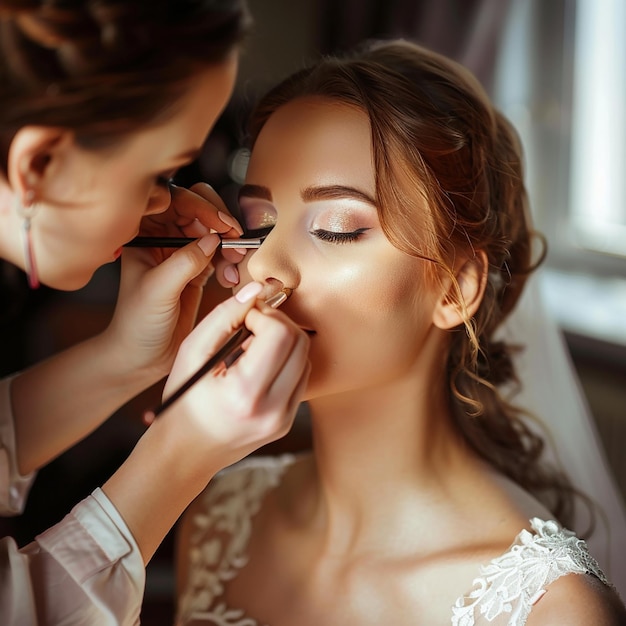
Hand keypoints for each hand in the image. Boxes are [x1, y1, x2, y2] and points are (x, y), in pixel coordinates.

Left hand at [101, 183, 245, 384]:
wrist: (143, 357)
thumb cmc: (137, 324)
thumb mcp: (158, 290)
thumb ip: (184, 262)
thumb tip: (212, 239)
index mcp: (144, 233)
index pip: (174, 203)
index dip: (200, 206)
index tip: (220, 224)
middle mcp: (163, 238)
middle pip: (198, 210)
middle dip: (220, 222)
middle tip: (235, 237)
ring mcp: (182, 253)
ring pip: (213, 231)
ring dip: (229, 243)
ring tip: (235, 260)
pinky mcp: (199, 270)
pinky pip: (221, 254)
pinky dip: (231, 261)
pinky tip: (230, 276)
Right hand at [153, 282, 310, 472]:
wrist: (185, 453)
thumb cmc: (182, 401)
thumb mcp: (191, 352)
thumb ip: (224, 316)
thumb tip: (255, 290)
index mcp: (246, 394)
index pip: (280, 333)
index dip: (264, 314)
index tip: (244, 316)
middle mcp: (273, 410)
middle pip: (300, 342)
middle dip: (278, 322)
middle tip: (251, 325)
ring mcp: (284, 418)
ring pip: (305, 357)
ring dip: (283, 341)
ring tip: (251, 346)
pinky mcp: (288, 421)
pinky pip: (301, 377)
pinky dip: (285, 360)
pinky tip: (258, 363)